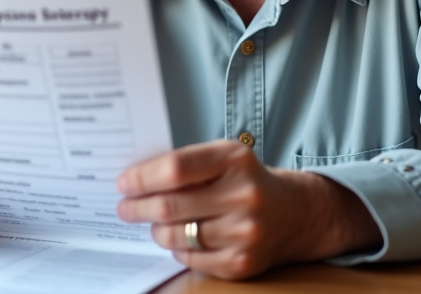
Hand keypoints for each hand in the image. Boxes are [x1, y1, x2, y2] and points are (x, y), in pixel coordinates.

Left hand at [115, 140, 380, 278]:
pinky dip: (178, 248)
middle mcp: (244, 195)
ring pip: (176, 236)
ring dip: (156, 230)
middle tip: (124, 207)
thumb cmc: (248, 180)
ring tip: (154, 222)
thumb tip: (135, 179)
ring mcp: (245, 233)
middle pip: (171, 206)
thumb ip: (187, 164)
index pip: (176, 168)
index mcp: (235, 160)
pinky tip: (181, 238)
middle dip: (138, 207)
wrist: (297, 213)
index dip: (143, 177)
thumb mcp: (225, 157)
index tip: (124, 183)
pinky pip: (191, 259)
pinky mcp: (242, 263)